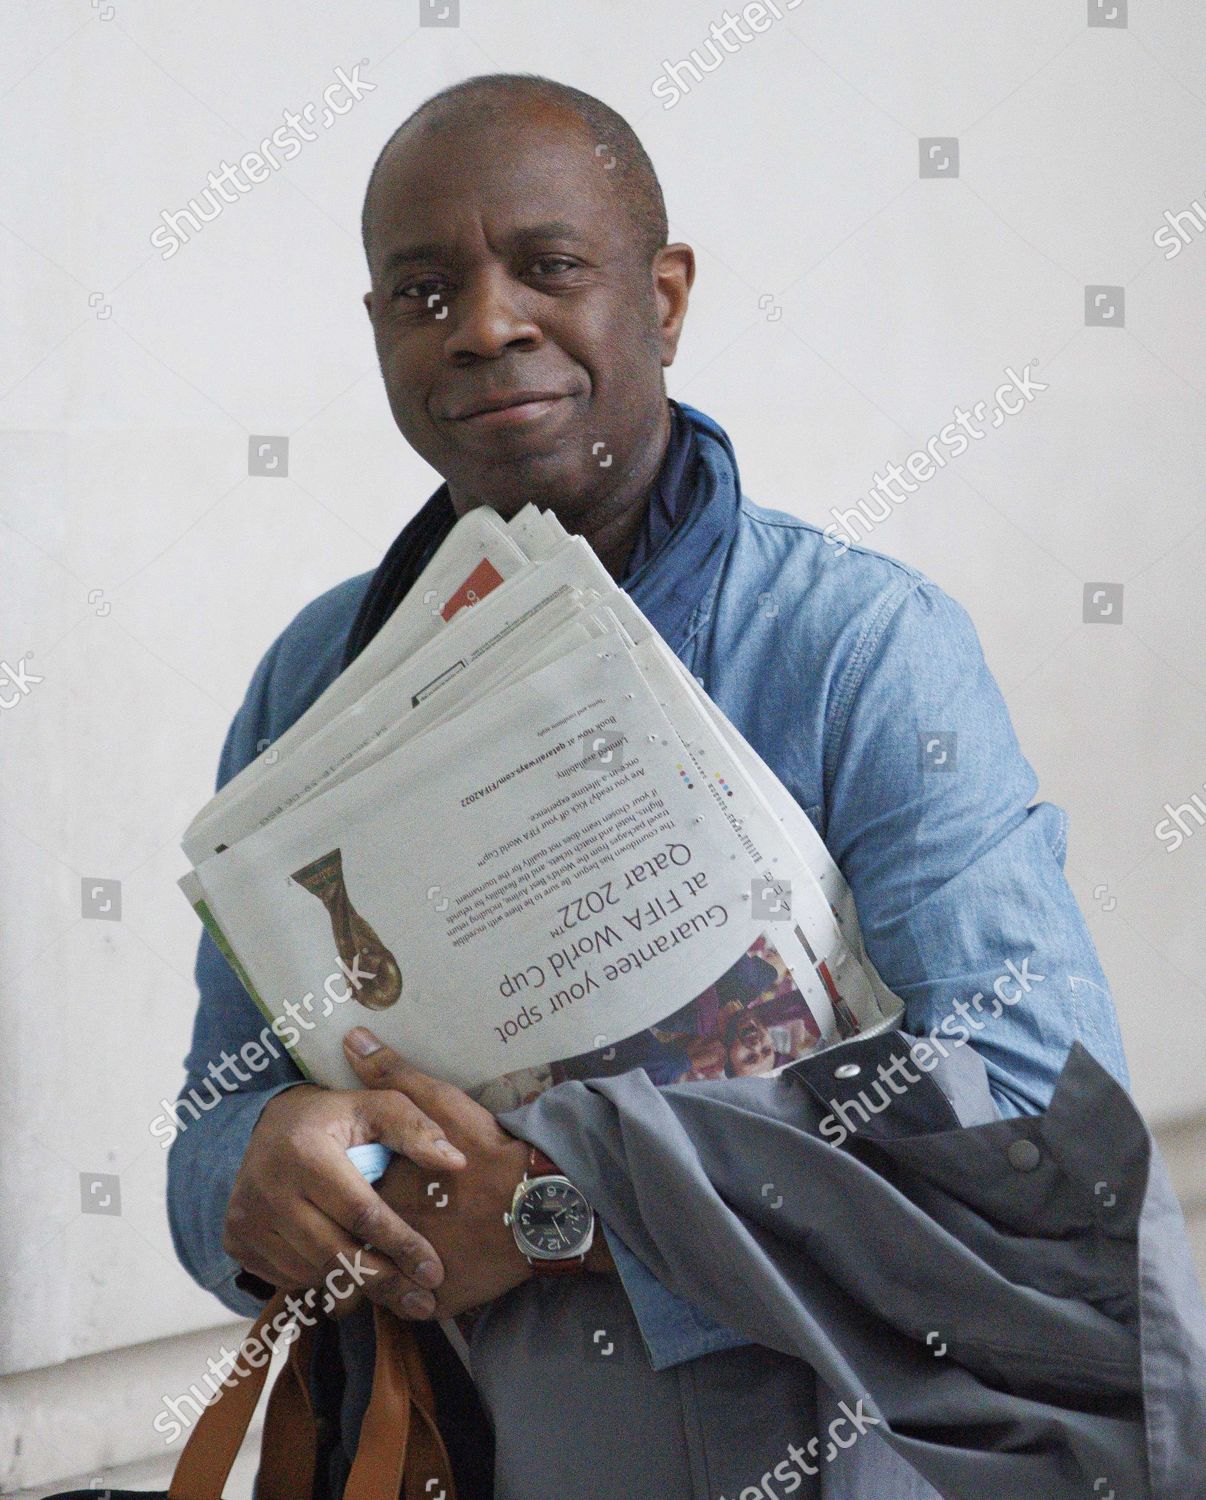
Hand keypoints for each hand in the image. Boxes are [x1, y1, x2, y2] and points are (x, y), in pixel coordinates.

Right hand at [223, 1077, 469, 1321]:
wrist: (267, 1125)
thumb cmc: (334, 1118)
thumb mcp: (376, 1107)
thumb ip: (416, 1129)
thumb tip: (456, 1161)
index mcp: (305, 1154)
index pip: (361, 1213)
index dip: (401, 1244)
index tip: (434, 1270)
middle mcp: (268, 1190)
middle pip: (335, 1254)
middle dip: (384, 1282)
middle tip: (422, 1301)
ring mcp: (247, 1220)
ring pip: (313, 1273)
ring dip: (355, 1285)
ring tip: (391, 1286)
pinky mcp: (237, 1241)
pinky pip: (289, 1279)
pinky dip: (323, 1280)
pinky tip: (348, 1270)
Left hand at [342, 1027, 534, 1317]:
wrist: (545, 1206)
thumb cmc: (491, 1152)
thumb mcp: (442, 1102)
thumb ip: (393, 1074)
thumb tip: (351, 1038)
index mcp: (382, 1188)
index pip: (340, 1193)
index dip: (344, 1186)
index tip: (351, 1179)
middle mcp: (387, 1238)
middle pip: (351, 1239)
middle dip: (350, 1232)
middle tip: (363, 1219)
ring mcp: (408, 1276)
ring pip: (371, 1279)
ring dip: (370, 1269)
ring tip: (376, 1253)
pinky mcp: (434, 1304)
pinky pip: (404, 1304)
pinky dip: (402, 1295)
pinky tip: (405, 1279)